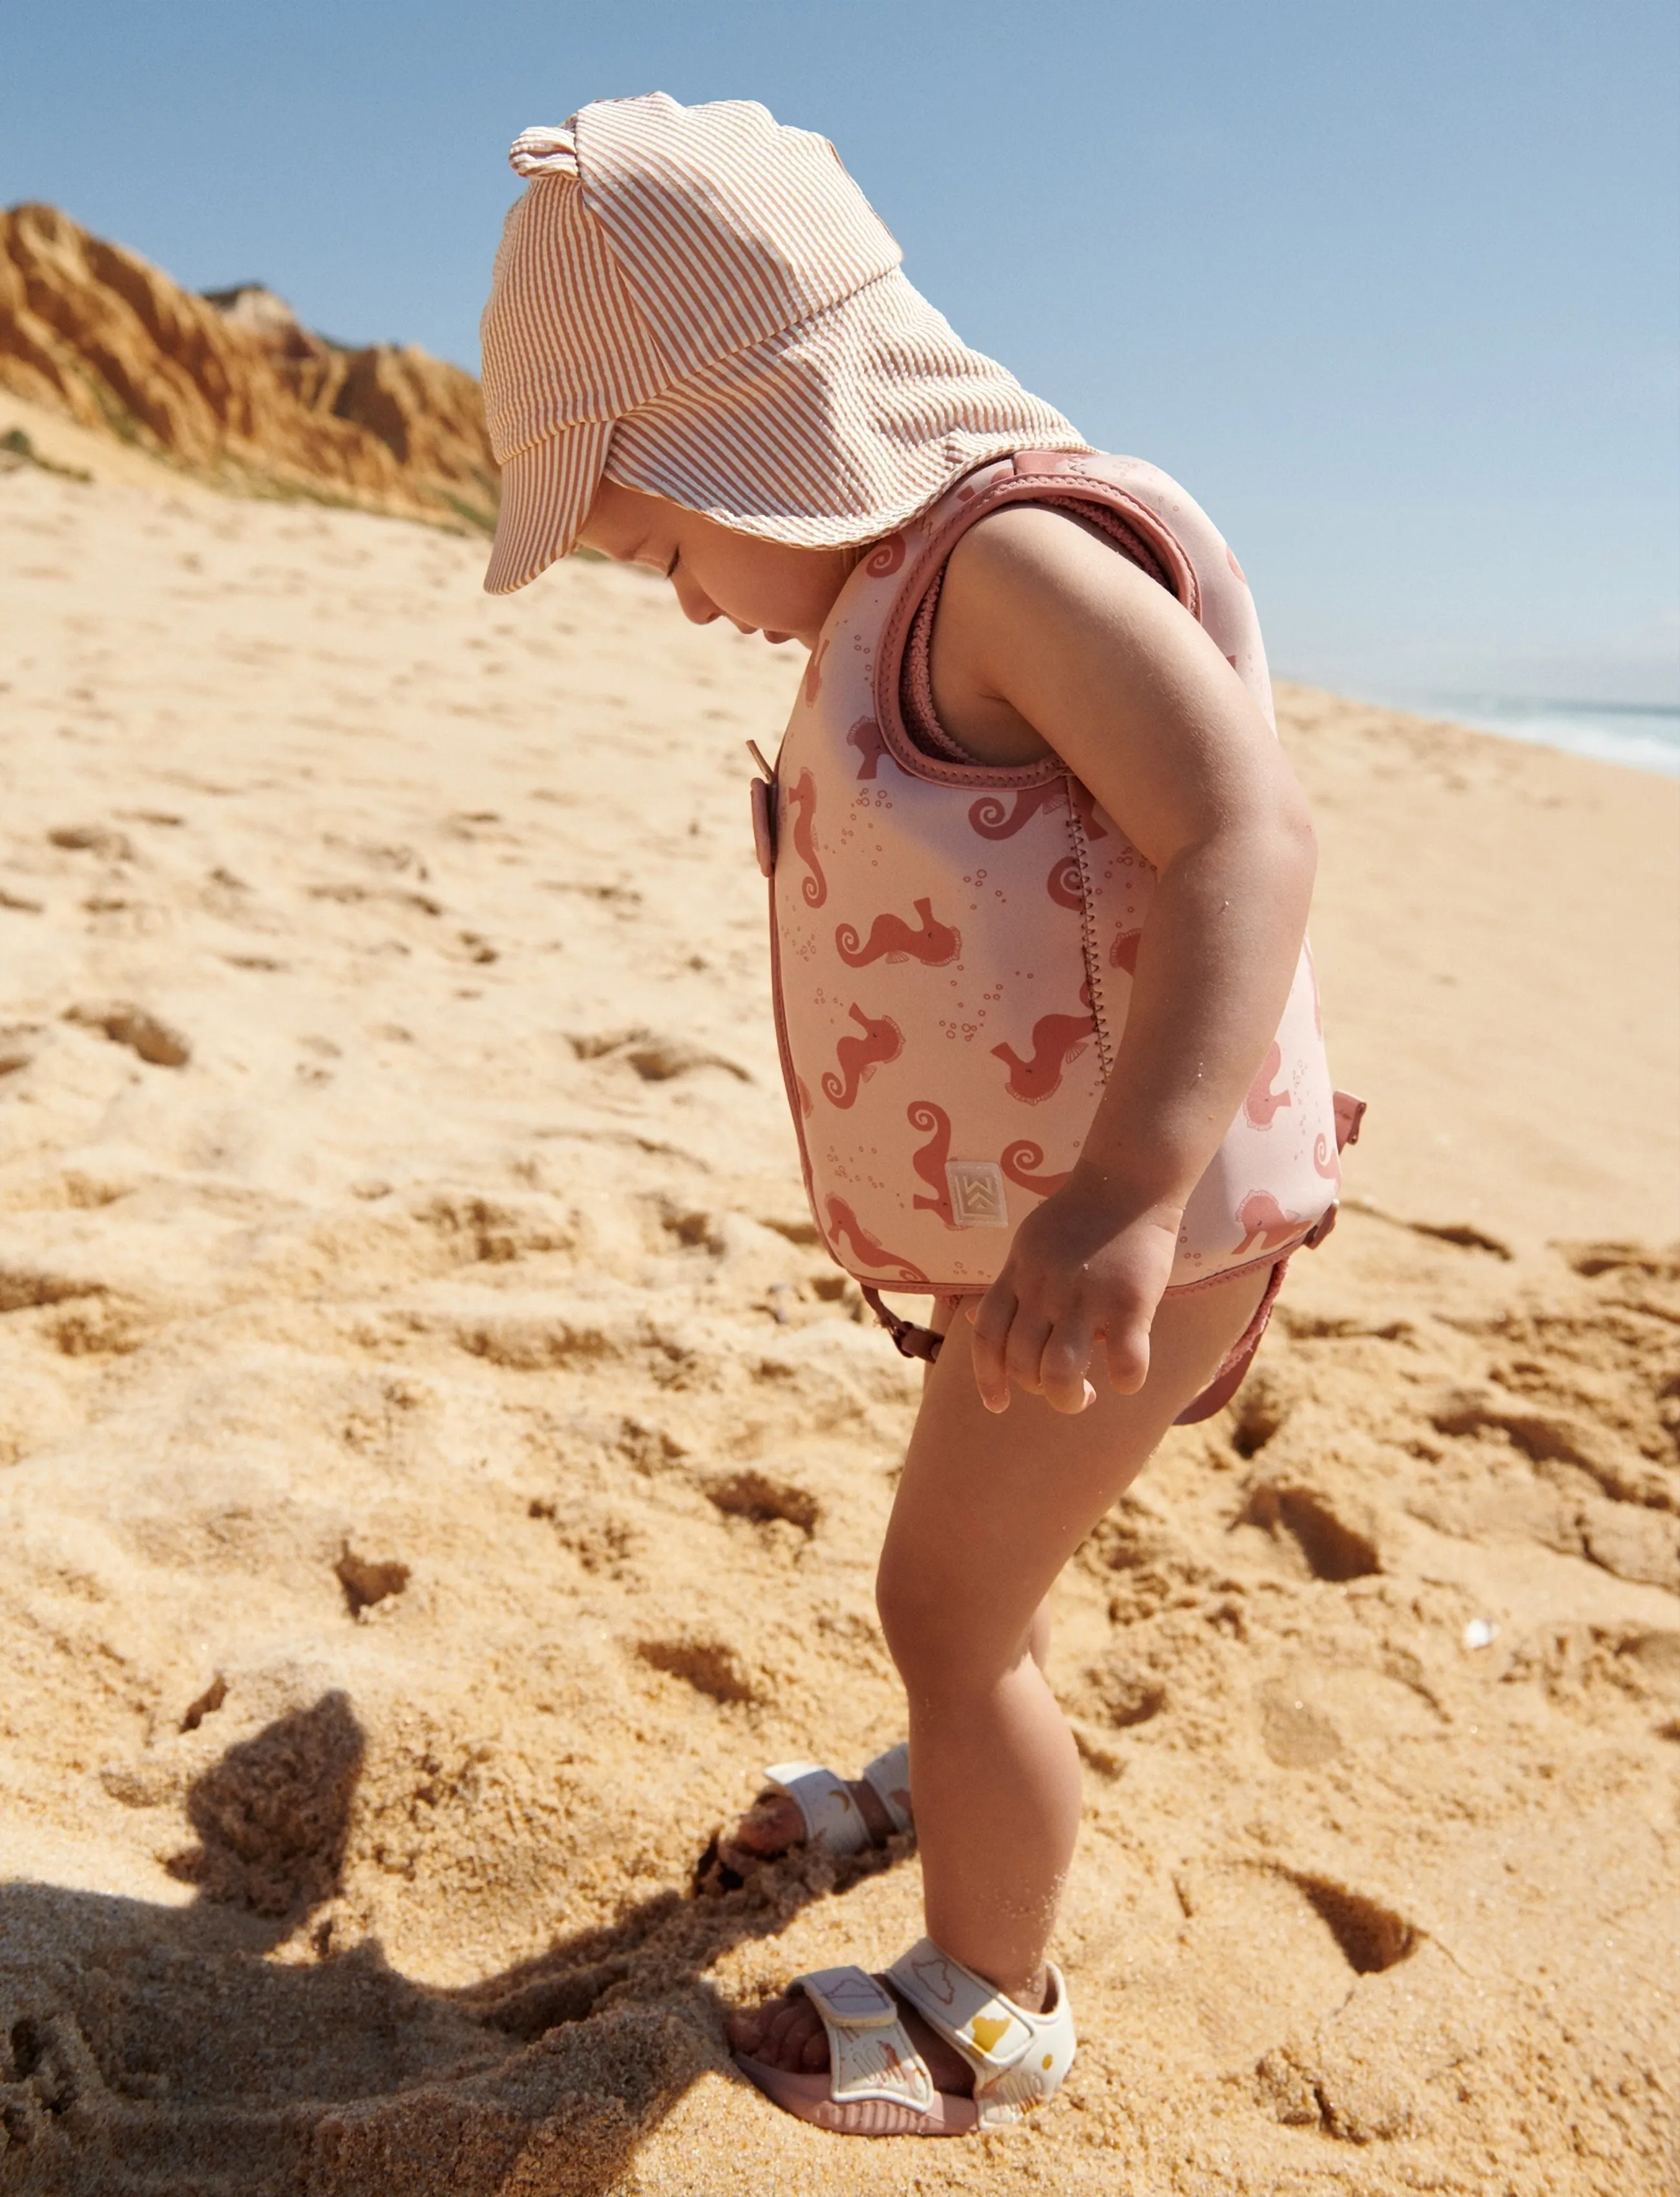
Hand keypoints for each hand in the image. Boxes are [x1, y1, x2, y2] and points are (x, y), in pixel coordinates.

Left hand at [967, 1168, 1182, 1414]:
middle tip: (1064, 1390)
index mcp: (1018, 1275)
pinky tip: (1127, 1377)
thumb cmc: (1079, 1216)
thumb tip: (972, 1318)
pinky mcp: (1130, 1302)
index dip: (987, 1378)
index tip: (997, 1404)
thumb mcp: (1027, 1244)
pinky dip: (1125, 1382)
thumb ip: (1006, 1285)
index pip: (986, 1337)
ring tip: (1084, 1394)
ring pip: (1060, 1372)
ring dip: (1069, 1398)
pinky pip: (1124, 1363)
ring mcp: (1085, 1297)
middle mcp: (1044, 1289)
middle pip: (1021, 1362)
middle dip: (1037, 1390)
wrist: (1128, 1179)